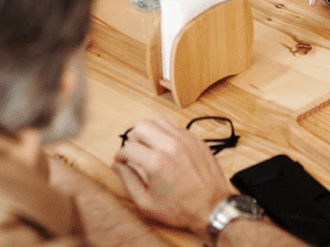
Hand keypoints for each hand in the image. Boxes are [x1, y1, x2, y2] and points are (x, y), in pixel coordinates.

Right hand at [112, 117, 230, 239]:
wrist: (212, 208)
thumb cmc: (180, 209)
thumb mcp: (146, 203)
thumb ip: (128, 181)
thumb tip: (117, 165)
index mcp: (156, 162)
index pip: (128, 147)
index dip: (120, 155)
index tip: (121, 160)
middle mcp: (171, 146)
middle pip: (141, 125)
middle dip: (133, 138)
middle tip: (134, 151)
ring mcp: (186, 140)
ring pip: (158, 120)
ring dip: (150, 132)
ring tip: (150, 147)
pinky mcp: (196, 140)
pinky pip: (176, 127)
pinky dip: (167, 134)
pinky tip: (167, 149)